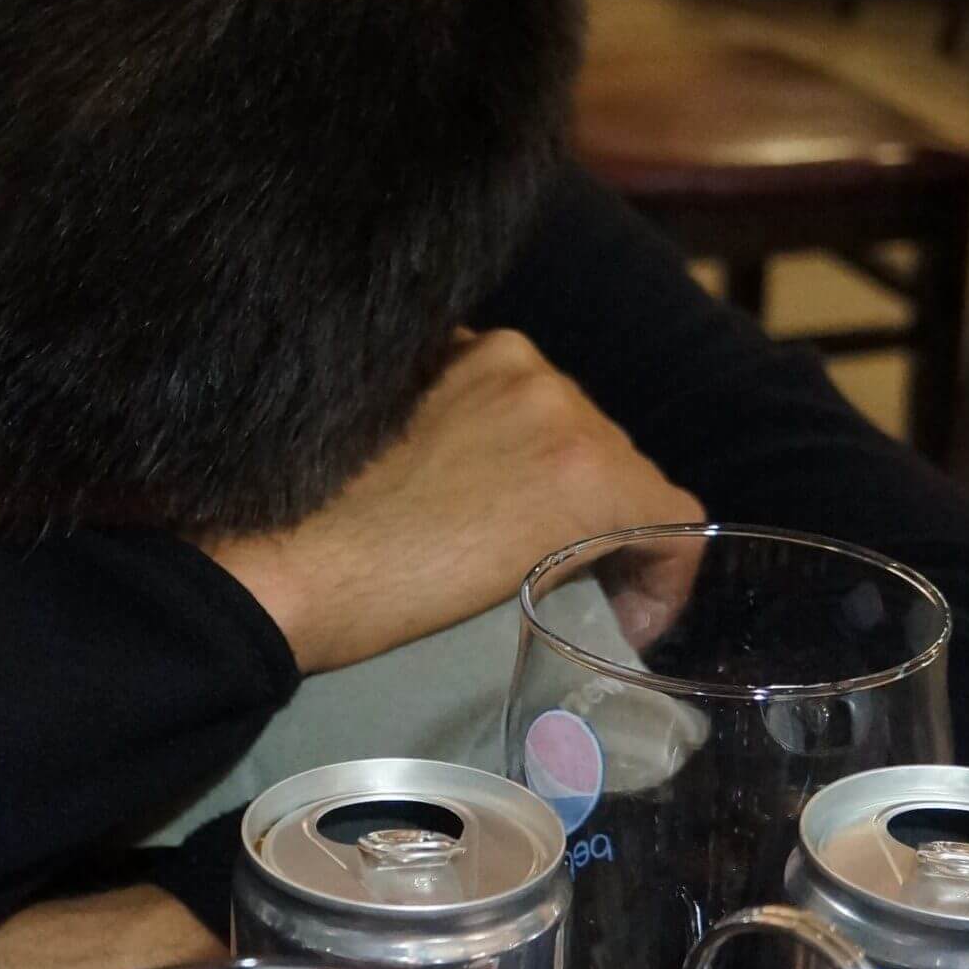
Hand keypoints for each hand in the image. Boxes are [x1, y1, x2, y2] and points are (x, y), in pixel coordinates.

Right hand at [202, 329, 702, 676]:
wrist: (296, 566)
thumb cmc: (307, 520)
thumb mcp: (376, 434)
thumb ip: (431, 424)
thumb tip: (462, 472)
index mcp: (469, 347)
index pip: (538, 405)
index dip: (540, 472)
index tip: (520, 529)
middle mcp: (527, 364)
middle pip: (587, 438)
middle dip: (572, 504)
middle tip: (543, 573)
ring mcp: (564, 419)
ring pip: (627, 478)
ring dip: (608, 537)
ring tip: (580, 602)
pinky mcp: (592, 483)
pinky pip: (672, 524)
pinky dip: (661, 577)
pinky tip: (629, 621)